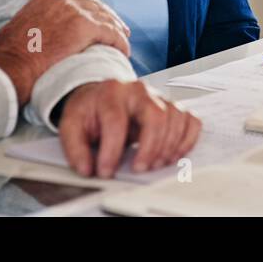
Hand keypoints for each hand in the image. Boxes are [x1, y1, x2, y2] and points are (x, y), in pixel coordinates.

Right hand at [0, 0, 131, 102]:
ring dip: (117, 29)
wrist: (14, 65)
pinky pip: (111, 33)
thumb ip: (28, 17)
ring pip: (105, 17)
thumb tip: (30, 20)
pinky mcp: (86, 27)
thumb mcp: (14, 26)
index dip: (89, 9)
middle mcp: (62, 1)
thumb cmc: (10, 55)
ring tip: (123, 39)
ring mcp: (75, 12)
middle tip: (117, 27)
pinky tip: (124, 50)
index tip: (96, 17)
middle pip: (94, 5)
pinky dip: (119, 42)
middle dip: (107, 16)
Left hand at [57, 80, 201, 177]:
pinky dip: (187, 139)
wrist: (101, 96)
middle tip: (139, 168)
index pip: (116, 121)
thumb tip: (87, 168)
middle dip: (149, 148)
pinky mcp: (172, 106)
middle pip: (156, 115)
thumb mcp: (71, 125)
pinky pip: (191, 120)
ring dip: (168, 147)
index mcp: (111, 92)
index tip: (105, 171)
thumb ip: (75, 148)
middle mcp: (139, 90)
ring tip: (154, 164)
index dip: (112, 151)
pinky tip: (174, 154)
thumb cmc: (90, 111)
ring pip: (176, 118)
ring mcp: (159, 96)